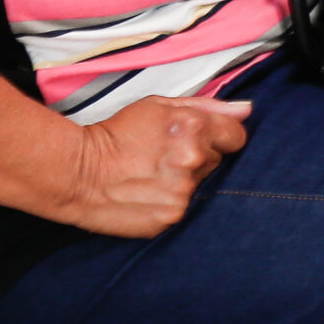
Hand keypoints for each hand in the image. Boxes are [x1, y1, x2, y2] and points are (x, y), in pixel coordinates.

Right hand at [57, 95, 251, 236]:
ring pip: (199, 185)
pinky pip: (183, 208)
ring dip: (184, 180)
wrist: (77, 173)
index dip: (221, 136)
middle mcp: (193, 159)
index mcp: (194, 127)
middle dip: (199, 156)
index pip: (237, 137)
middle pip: (217, 160)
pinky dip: (170, 202)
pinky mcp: (170, 218)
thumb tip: (246, 110)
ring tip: (152, 175)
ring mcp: (182, 192)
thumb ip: (207, 105)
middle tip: (165, 155)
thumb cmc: (117, 133)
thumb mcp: (158, 106)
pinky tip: (148, 194)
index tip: (202, 138)